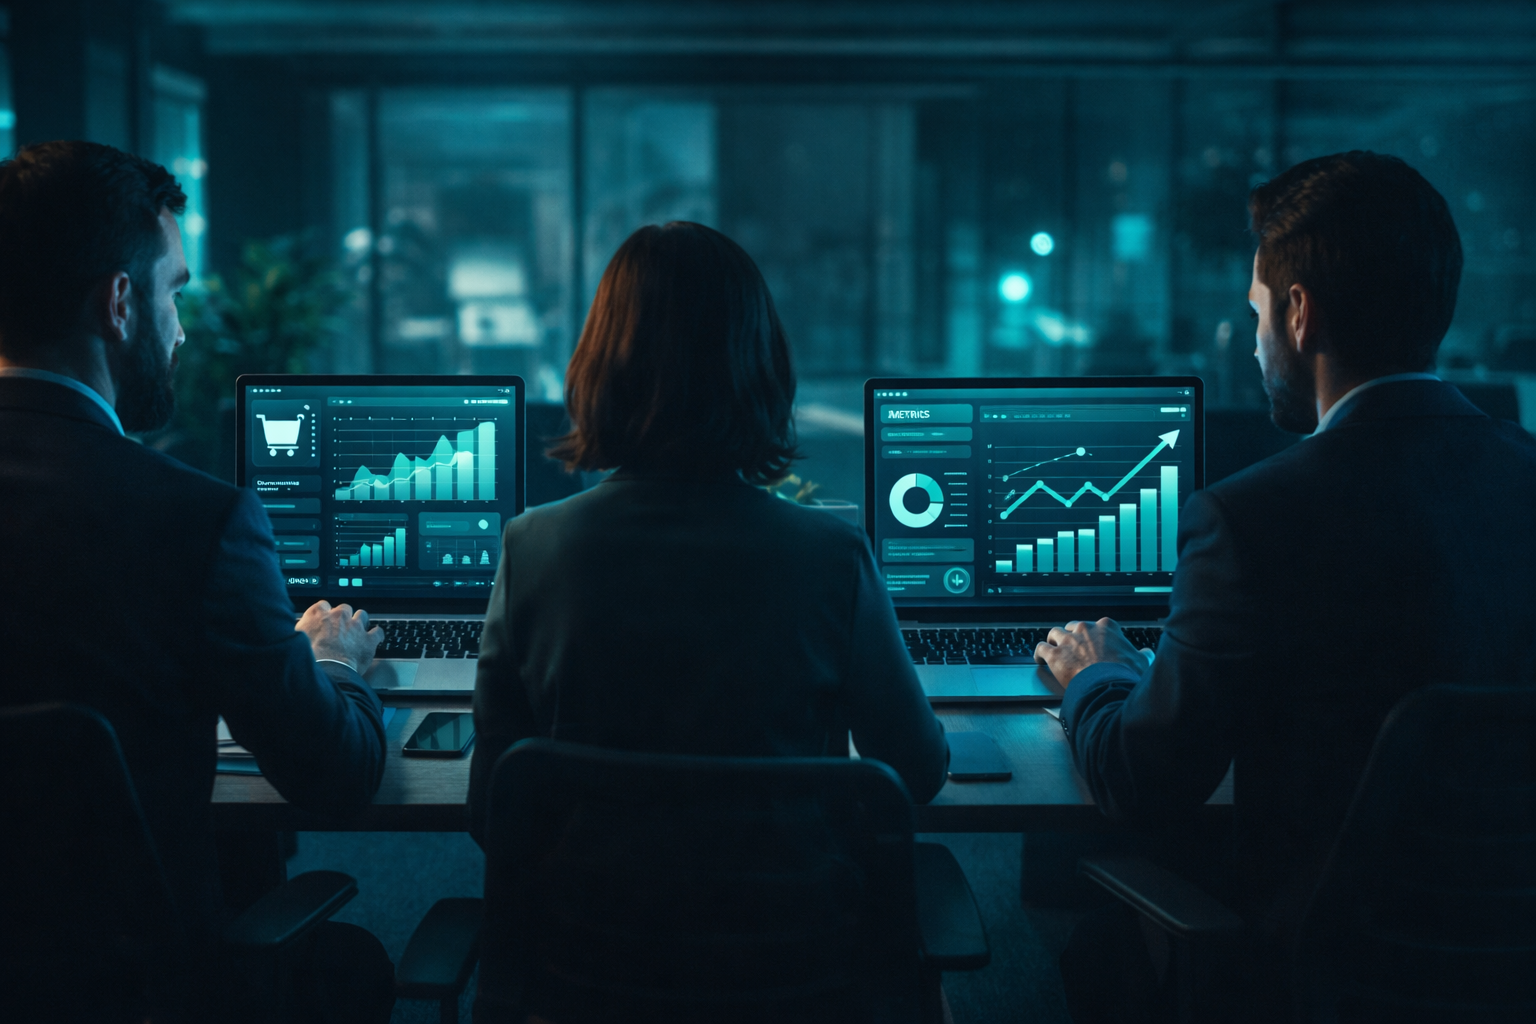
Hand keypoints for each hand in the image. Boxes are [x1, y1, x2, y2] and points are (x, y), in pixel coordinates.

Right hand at [296, 601, 383, 674]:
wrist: (326, 670)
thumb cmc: (309, 657)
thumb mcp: (296, 638)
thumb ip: (301, 629)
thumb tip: (299, 628)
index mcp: (319, 614)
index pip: (323, 606)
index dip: (325, 614)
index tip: (326, 621)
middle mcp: (338, 615)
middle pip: (344, 609)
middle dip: (343, 618)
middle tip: (340, 630)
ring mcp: (355, 626)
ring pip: (362, 615)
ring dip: (360, 623)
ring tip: (357, 632)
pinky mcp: (368, 639)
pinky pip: (378, 632)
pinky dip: (376, 635)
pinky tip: (374, 638)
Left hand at [1034, 617, 1148, 687]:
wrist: (1109, 686)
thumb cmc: (1125, 674)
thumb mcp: (1141, 662)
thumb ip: (1143, 655)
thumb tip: (1147, 653)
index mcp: (1105, 626)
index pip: (1096, 625)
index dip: (1094, 636)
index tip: (1094, 644)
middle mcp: (1084, 629)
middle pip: (1072, 627)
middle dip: (1072, 636)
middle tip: (1073, 647)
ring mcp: (1068, 641)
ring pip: (1054, 633)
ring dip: (1054, 641)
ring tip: (1053, 647)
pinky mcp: (1055, 655)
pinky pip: (1041, 649)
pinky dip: (1039, 653)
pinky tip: (1039, 659)